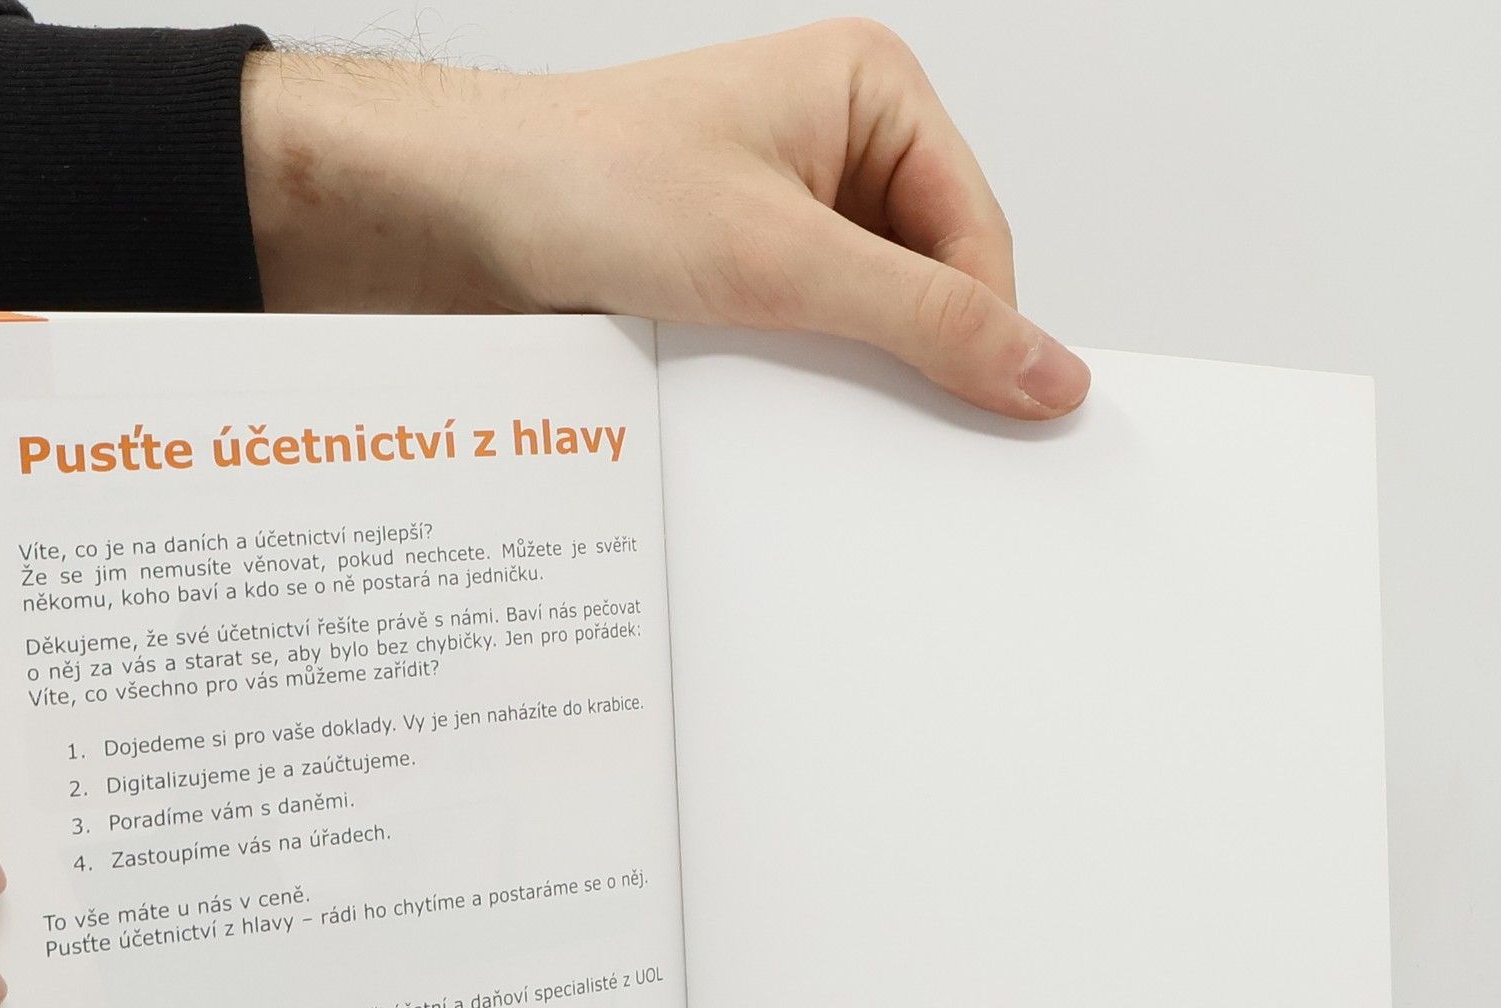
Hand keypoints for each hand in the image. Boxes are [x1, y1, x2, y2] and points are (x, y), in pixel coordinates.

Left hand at [242, 19, 1088, 418]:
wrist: (455, 215)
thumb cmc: (586, 181)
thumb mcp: (780, 261)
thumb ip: (925, 320)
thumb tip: (1045, 370)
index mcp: (872, 92)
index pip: (979, 236)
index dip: (983, 333)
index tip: (992, 421)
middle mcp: (836, 142)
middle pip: (930, 281)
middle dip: (906, 355)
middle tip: (883, 422)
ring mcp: (785, 208)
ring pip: (866, 320)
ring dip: (841, 372)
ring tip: (787, 384)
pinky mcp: (737, 267)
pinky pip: (806, 339)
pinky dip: (794, 379)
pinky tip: (762, 396)